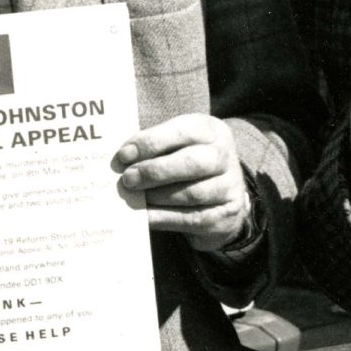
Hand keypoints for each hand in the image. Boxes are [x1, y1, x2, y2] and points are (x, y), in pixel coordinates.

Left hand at [112, 114, 252, 252]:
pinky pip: (191, 218)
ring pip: (192, 193)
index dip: (152, 142)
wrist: (222, 196)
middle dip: (155, 171)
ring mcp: (229, 187)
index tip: (124, 155)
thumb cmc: (188, 163)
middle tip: (128, 179)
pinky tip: (144, 216)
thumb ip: (155, 147)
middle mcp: (225, 156)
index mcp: (212, 131)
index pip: (184, 132)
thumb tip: (121, 160)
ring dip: (158, 196)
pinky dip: (163, 217)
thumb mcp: (178, 145)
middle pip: (192, 163)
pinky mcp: (225, 215)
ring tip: (135, 197)